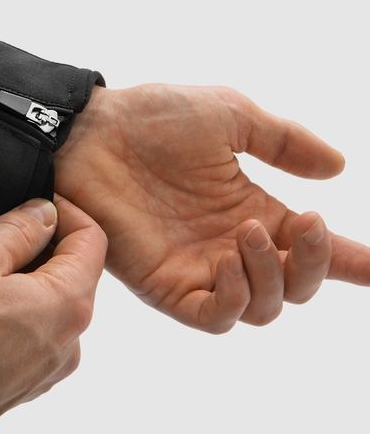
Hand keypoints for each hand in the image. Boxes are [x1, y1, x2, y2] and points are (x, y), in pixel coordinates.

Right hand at [0, 195, 106, 422]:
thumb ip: (19, 228)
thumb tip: (45, 213)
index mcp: (69, 304)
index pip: (92, 240)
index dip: (64, 212)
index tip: (29, 204)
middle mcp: (71, 340)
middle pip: (70, 273)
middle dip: (34, 247)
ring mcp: (48, 367)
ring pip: (46, 303)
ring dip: (18, 280)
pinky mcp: (24, 383)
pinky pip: (30, 333)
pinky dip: (10, 312)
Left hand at [54, 83, 369, 332]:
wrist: (89, 130)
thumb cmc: (151, 118)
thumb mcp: (230, 116)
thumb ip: (283, 141)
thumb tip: (339, 165)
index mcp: (249, 207)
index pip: (309, 246)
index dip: (349, 259)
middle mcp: (228, 243)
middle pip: (294, 286)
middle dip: (316, 265)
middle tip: (310, 223)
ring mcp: (197, 266)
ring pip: (261, 307)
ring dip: (273, 277)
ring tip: (250, 229)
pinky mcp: (164, 283)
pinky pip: (214, 317)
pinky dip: (236, 299)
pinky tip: (231, 258)